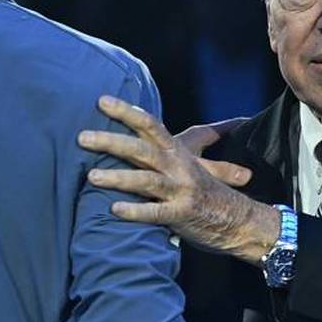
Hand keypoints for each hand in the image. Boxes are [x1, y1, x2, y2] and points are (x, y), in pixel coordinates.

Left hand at [78, 96, 279, 264]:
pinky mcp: (181, 214)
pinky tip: (114, 210)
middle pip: (141, 149)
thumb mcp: (202, 161)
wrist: (240, 221)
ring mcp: (180, 190)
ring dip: (118, 178)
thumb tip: (216, 116)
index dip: (127, 111)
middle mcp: (178, 166)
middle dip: (111, 141)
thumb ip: (198, 140)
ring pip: (145, 180)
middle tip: (81, 137)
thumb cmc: (212, 191)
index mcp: (178, 151)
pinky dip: (135, 211)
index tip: (101, 100)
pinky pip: (155, 212)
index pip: (150, 124)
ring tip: (91, 177)